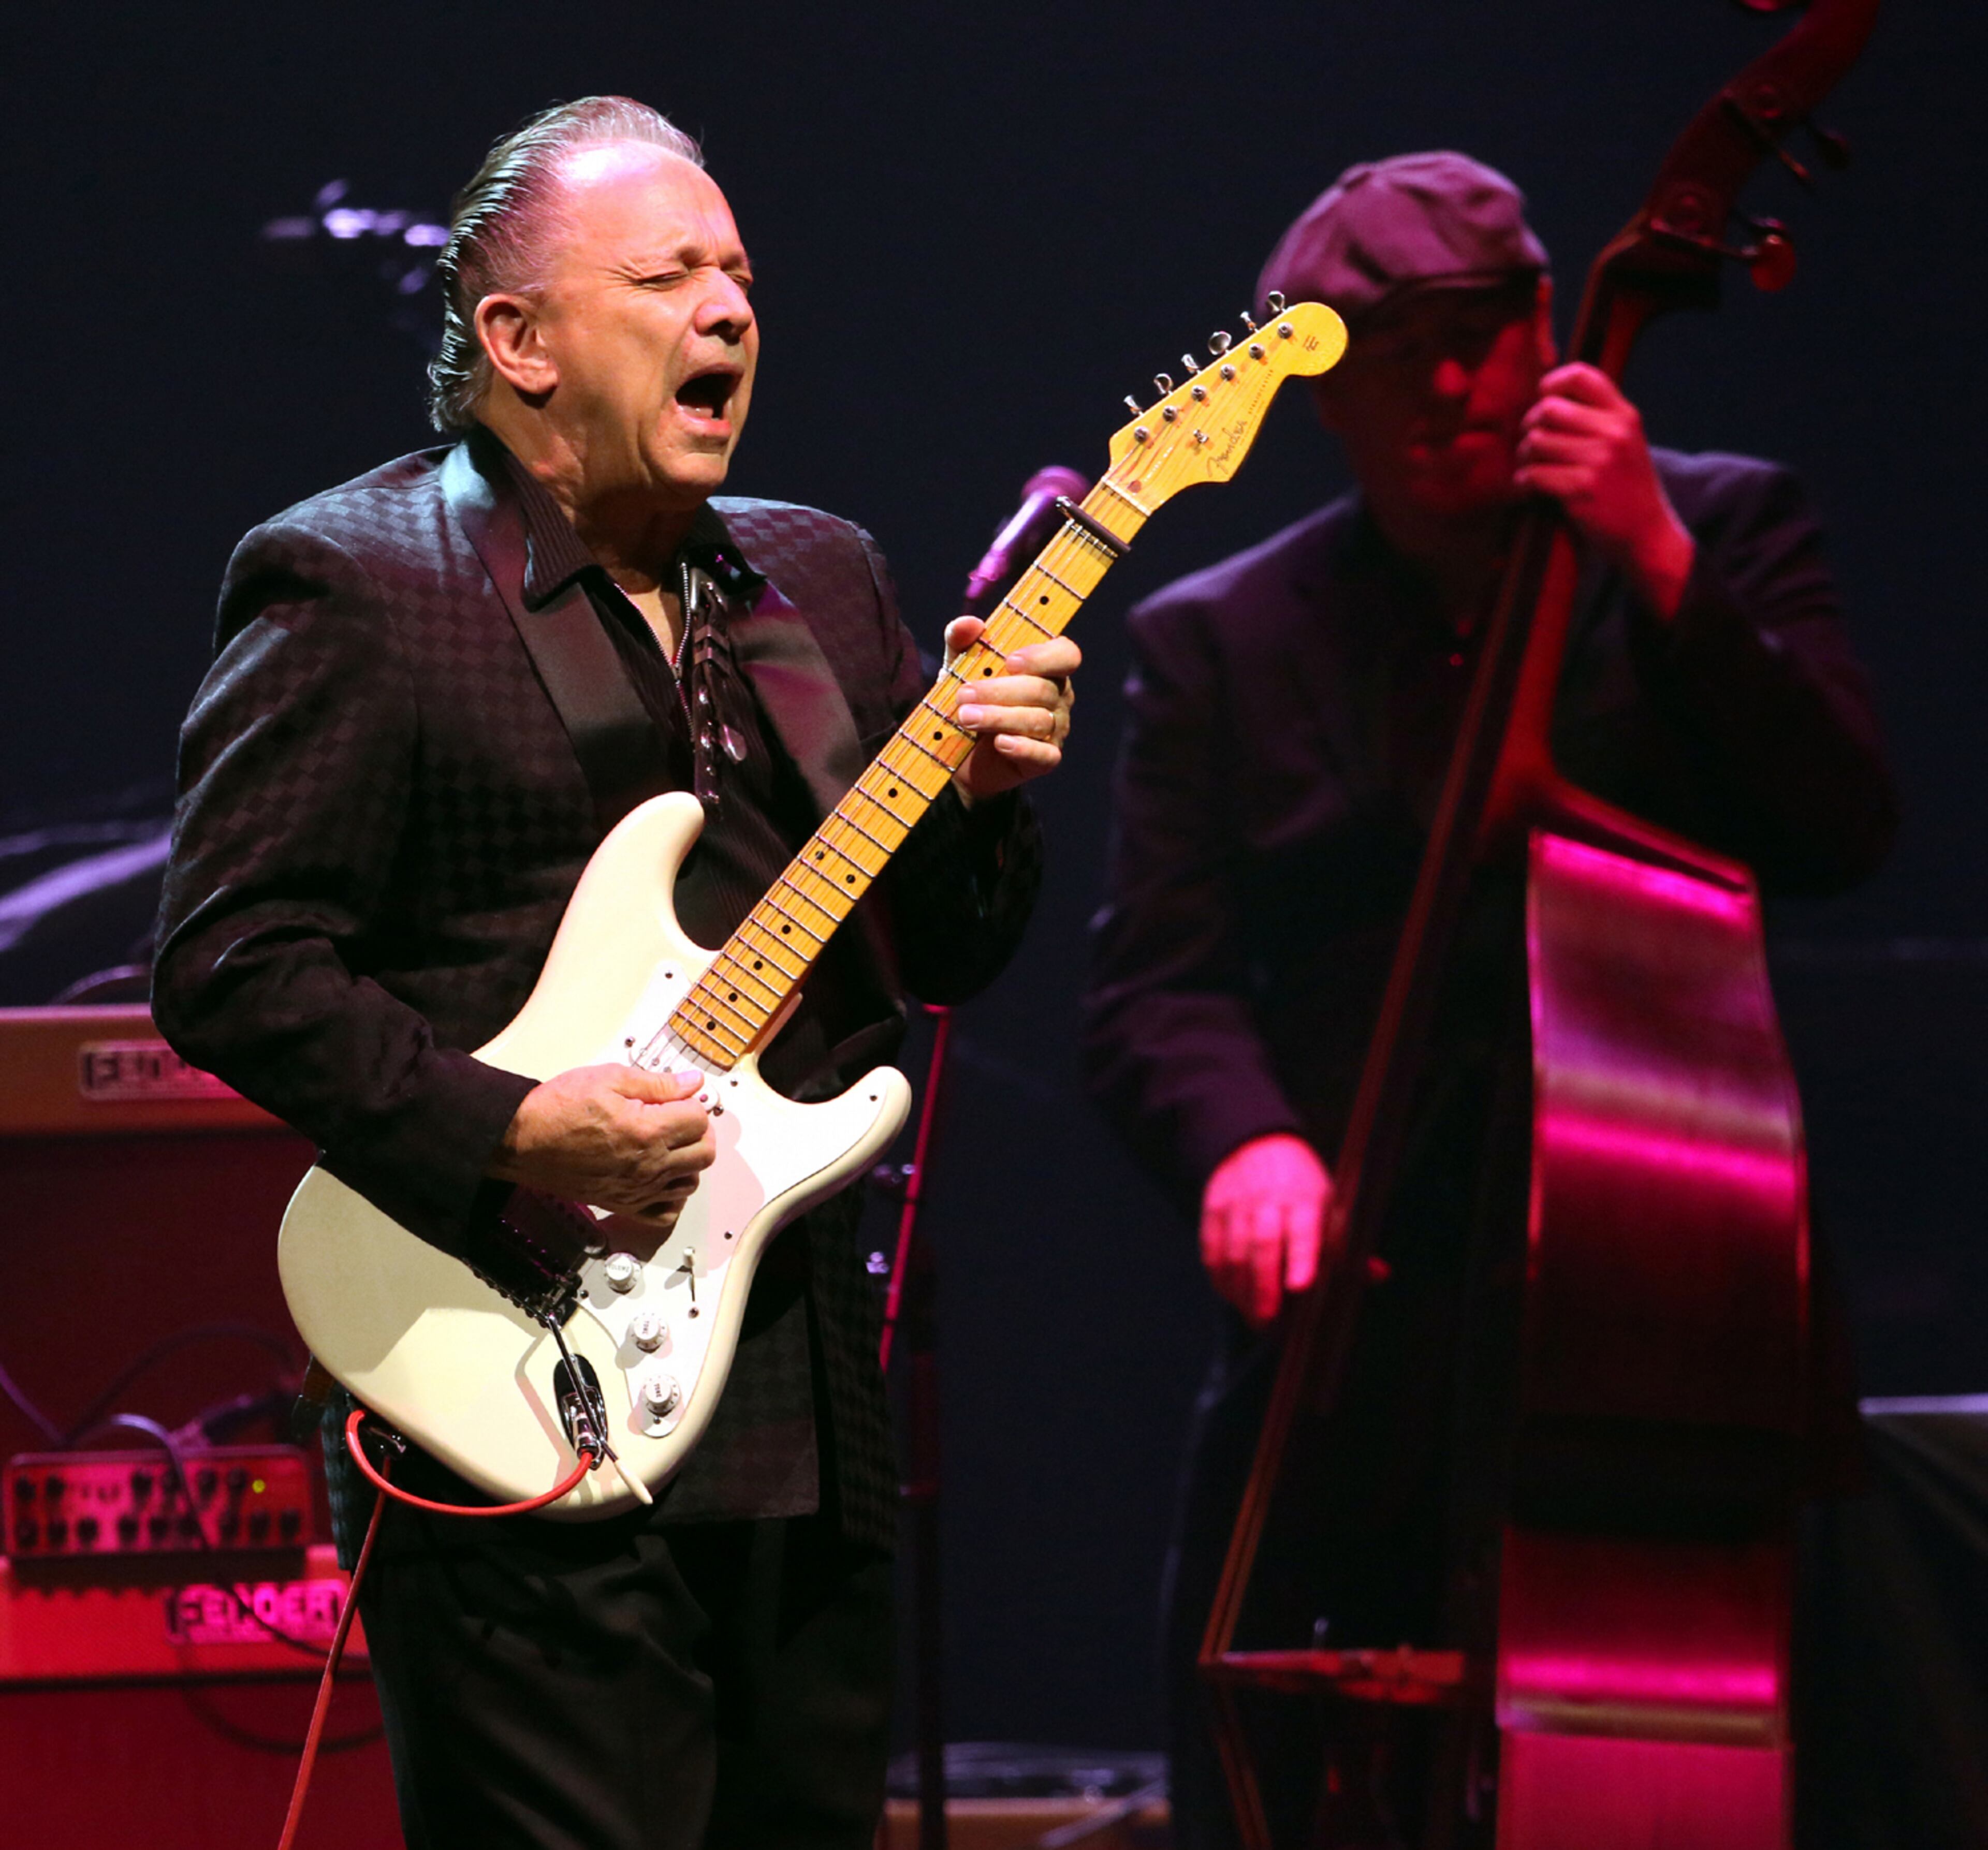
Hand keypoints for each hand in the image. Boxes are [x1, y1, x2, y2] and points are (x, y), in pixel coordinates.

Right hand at [489, 1063, 715, 1231]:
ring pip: (690, 1182)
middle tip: (681, 1117)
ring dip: (689, 1161)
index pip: (699, 1119)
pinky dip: (672, 1196)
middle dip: (699, 1131)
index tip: (677, 1097)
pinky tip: (663, 1176)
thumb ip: (658, 1083)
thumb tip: (693, 1083)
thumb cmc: (558, 1108)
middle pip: (704, 1153)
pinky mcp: (623, 1204)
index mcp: (647, 1131)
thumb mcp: (609, 1079)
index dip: (691, 1103)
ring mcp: (637, 1189)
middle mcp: (647, 1166)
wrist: (522, 1141)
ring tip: (671, 1143)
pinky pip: (665, 1211)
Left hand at [944, 614, 1079, 804]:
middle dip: (1000, 691)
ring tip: (964, 717)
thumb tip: (969, 624)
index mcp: (1047, 667)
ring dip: (999, 717)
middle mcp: (1058, 697)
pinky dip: (1022, 748)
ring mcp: (1056, 729)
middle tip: (963, 695)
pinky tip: (999, 743)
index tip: (1010, 662)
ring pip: (1038, 720)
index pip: (1066, 654)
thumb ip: (962, 643)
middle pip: (1043, 690)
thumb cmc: (970, 700)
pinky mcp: (1045, 760)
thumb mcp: (959, 669)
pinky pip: (1044, 755)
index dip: (1043, 657)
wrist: (959, 752)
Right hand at [1200, 1134, 1333, 1326]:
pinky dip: (1221, 1279)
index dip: (1302, 1258)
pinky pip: (1211, 1251)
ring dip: (1242, 1290)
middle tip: (1268, 1319)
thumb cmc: (1301, 1184)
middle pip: (1263, 1244)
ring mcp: (1236, 1204)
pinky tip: (1233, 1296)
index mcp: (1304, 1197)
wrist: (1256, 1144)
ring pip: (1234, 1252)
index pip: (1304, 1229)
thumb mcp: (1329, 1204)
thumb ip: (1347, 1245)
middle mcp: (1268, 1199)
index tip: (1301, 1287)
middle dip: (1264, 1285)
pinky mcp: (1213, 1211)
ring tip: (1253, 1316)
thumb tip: (1379, 1274)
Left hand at [1516, 363, 1694, 620]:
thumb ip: (1597, 418)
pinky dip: (1523, 481)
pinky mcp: (1581, 489)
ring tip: (1530, 466)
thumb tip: (1547, 397)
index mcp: (1625, 415)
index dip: (1551, 383)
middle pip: (1548, 408)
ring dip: (1524, 455)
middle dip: (1530, 426)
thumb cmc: (1627, 488)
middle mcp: (1613, 432)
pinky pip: (1533, 473)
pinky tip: (1529, 486)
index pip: (1581, 375)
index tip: (1543, 399)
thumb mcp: (1626, 442)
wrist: (1647, 534)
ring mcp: (1598, 460)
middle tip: (1530, 444)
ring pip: (1536, 441)